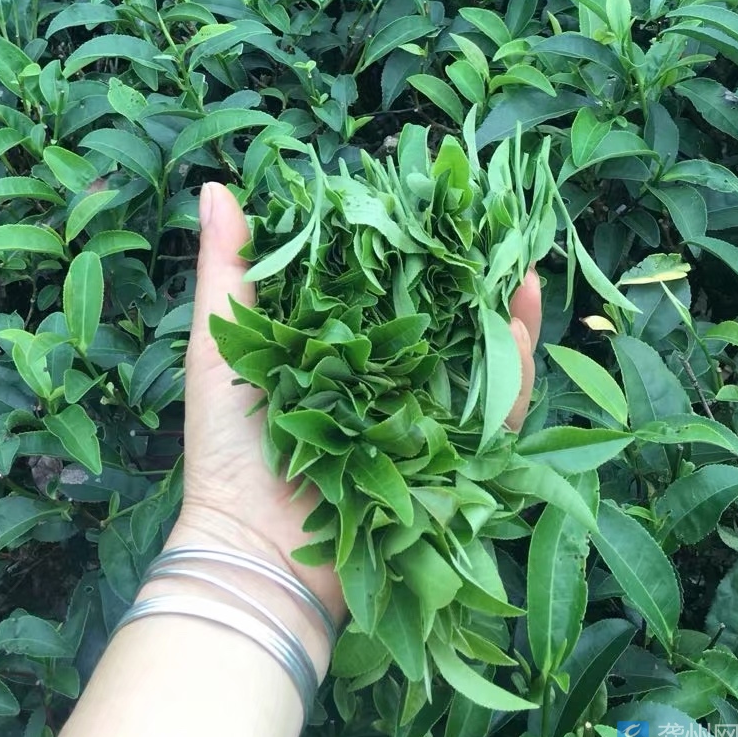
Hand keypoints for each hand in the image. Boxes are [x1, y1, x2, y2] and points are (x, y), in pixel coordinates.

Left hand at [170, 182, 543, 627]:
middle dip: (471, 275)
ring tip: (519, 269)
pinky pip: (493, 417)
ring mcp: (422, 420)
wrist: (252, 551)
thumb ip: (228, 270)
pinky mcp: (448, 463)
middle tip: (494, 227)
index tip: (431, 200)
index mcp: (339, 349)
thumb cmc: (227, 448)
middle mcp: (387, 380)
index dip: (411, 247)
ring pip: (477, 361)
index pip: (385, 287)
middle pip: (442, 319)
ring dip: (504, 316)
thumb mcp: (221, 347)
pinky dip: (514, 376)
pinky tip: (518, 331)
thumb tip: (217, 185)